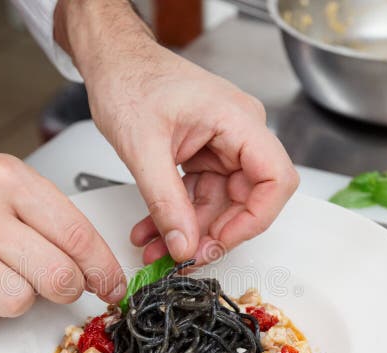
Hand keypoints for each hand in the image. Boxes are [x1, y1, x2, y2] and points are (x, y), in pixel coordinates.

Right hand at [0, 143, 125, 335]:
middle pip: (55, 276)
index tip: (112, 286)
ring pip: (16, 303)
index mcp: (7, 180)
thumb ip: (49, 214)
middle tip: (59, 284)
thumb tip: (94, 264)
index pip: (76, 235)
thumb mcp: (6, 174)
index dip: (103, 269)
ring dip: (15, 297)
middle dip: (67, 288)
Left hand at [98, 48, 298, 263]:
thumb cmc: (129, 80)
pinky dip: (177, 216)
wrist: (111, 62)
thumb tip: (184, 245)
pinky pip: (199, 195)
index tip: (221, 241)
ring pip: (219, 203)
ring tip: (158, 251)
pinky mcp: (204, 154)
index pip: (275, 179)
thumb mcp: (143, 148)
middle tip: (184, 256)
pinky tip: (154, 231)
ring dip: (188, 231)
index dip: (254, 219)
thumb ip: (166, 202)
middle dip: (213, 233)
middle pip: (247, 198)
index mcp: (238, 120)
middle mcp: (238, 133)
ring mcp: (223, 145)